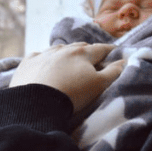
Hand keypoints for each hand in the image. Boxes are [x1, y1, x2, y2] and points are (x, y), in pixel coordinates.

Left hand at [10, 42, 125, 112]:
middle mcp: (62, 49)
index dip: (109, 50)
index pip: (100, 49)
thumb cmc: (72, 94)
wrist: (36, 103)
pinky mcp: (27, 63)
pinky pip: (38, 56)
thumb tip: (124, 61)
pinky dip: (44, 59)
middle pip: (79, 47)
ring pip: (58, 49)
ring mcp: (43, 54)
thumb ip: (113, 72)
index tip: (114, 51)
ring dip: (66, 53)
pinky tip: (44, 64)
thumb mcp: (98, 85)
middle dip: (88, 50)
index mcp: (82, 53)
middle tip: (93, 57)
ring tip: (69, 59)